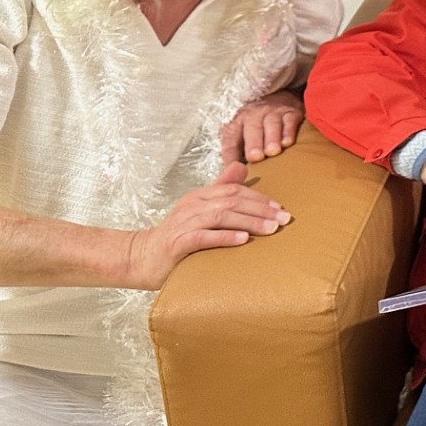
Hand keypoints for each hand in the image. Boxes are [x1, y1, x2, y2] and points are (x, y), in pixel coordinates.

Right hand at [121, 161, 289, 288]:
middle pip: (232, 201)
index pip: (234, 191)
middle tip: (284, 219)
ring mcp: (184, 223)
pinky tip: (243, 240)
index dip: (259, 198)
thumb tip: (242, 167)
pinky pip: (204, 236)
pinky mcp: (177, 243)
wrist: (141, 259)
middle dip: (261, 209)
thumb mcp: (199, 210)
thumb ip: (220, 189)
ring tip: (271, 229)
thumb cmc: (177, 237)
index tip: (281, 209)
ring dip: (250, 221)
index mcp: (199, 196)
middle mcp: (192, 206)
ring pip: (221, 216)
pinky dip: (225, 236)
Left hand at [221, 91, 303, 163]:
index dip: (231, 156)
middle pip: (252, 129)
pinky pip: (290, 120)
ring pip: (271, 124)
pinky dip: (289, 131)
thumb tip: (231, 178)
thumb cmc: (259, 124)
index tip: (234, 170)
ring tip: (273, 152)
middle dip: (253, 143)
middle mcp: (254, 115)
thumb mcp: (243, 133)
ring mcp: (274, 112)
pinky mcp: (292, 112)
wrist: (281, 98)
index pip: (231, 141)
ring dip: (272, 138)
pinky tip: (288, 143)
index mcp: (237, 123)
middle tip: (255, 157)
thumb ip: (237, 153)